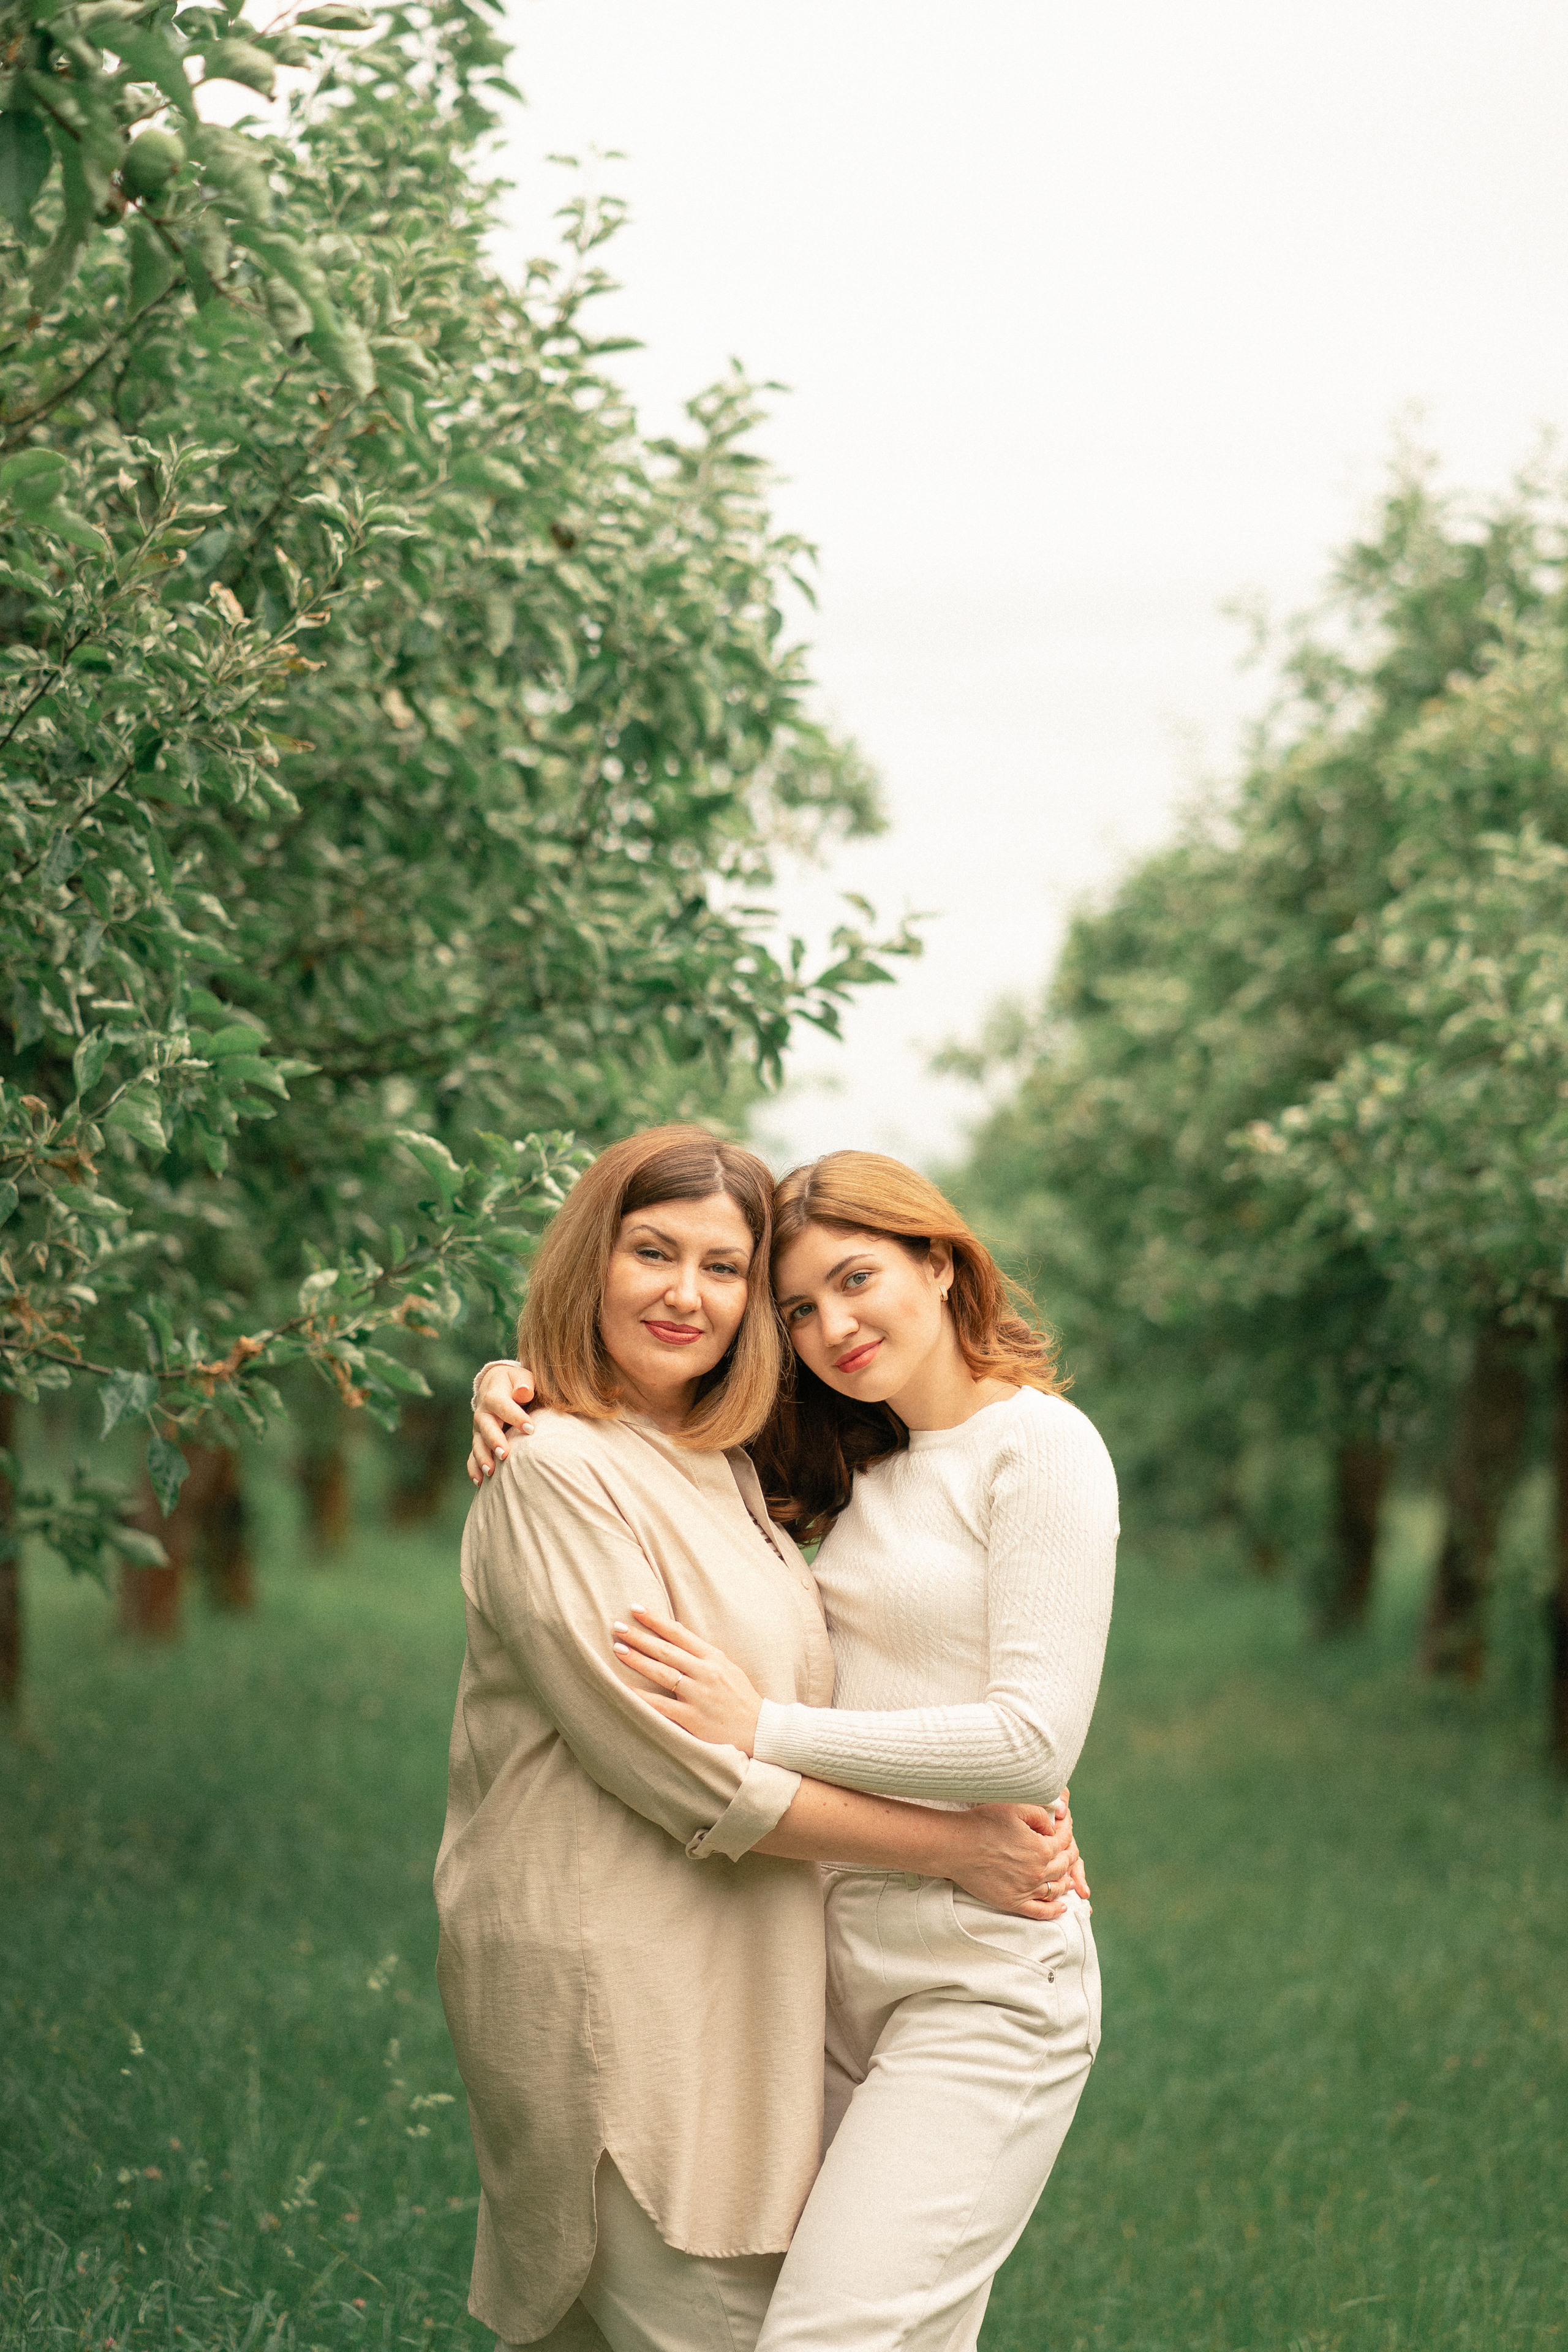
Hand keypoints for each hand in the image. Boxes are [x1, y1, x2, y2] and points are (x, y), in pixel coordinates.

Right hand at [467, 1362, 536, 1484]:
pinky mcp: (479, 1440)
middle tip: (505, 1455)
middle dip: (494, 1441)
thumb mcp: (521, 1377)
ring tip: (491, 1472)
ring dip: (483, 1458)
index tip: (531, 1429)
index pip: (502, 1405)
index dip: (515, 1416)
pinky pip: (472, 1456)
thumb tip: (524, 1391)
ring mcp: (479, 1429)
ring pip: (478, 1444)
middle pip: (486, 1427)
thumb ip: (525, 1383)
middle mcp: (483, 1413)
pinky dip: (474, 1469)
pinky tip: (480, 1483)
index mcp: (494, 1395)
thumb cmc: (516, 1383)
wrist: (496, 1385)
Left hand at [612, 1607, 762, 1754]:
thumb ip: (701, 1650)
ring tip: (618, 1649)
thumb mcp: (726, 1665)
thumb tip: (676, 1628)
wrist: (757, 1729)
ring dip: (638, 1660)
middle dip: (640, 1637)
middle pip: (667, 1651)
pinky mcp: (693, 1718)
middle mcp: (705, 1673)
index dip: (656, 1620)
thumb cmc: (739, 1695)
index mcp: (713, 1658)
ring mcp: (698, 1695)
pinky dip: (642, 1697)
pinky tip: (625, 1689)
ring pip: (663, 1673)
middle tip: (617, 1627)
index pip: (679, 1633)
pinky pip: (662, 1706)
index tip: (635, 1609)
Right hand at [945, 1798, 1085, 1918]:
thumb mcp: (1015, 1808)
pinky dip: (1054, 1911)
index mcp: (1042, 1848)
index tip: (1065, 1828)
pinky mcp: (1012, 1903)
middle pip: (1063, 1867)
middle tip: (1069, 1852)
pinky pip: (1040, 1912)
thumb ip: (1040, 1815)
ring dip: (1065, 1883)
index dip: (1067, 1832)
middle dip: (1069, 1857)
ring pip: (1055, 1889)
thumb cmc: (983, 1823)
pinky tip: (1061, 1907)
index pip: (1064, 1842)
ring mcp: (1026, 1890)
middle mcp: (1038, 1872)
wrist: (956, 1846)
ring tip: (1069, 1880)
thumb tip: (1053, 1829)